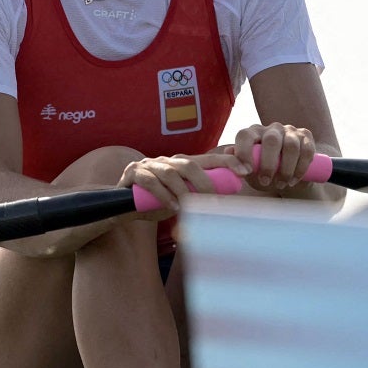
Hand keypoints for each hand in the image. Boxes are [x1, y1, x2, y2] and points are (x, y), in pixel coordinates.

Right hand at [117, 152, 250, 216]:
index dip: (227, 162)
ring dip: (183, 192)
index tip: (245, 171)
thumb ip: (199, 197)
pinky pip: (150, 182)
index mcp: (180, 164)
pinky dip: (163, 195)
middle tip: (214, 201)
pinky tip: (171, 208)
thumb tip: (228, 203)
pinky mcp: (133, 173)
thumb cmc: (156, 203)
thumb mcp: (180, 200)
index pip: (207, 158)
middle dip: (205, 182)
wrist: (121, 207)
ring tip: (190, 208)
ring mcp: (149, 165)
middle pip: (189, 164)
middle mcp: (166, 161)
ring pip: (170, 173)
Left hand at [231, 122, 315, 192]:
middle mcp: (272, 128)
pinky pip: (306, 150)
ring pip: (291, 146)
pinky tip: (293, 181)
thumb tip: (228, 154)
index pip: (245, 135)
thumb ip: (236, 162)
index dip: (244, 152)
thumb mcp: (249, 169)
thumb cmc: (264, 171)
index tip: (245, 172)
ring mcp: (290, 131)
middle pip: (271, 140)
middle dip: (268, 164)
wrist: (289, 174)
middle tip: (265, 182)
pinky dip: (300, 168)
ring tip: (280, 185)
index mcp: (253, 132)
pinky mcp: (306, 136)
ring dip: (286, 169)